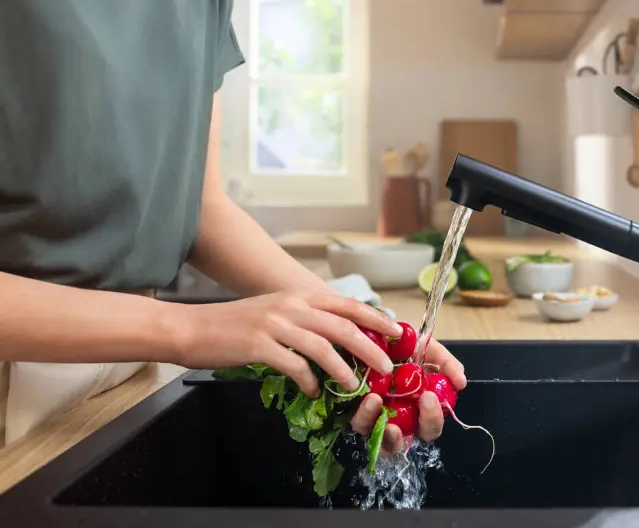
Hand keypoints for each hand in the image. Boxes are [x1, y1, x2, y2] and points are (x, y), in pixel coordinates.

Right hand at [173, 291, 399, 394]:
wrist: (192, 328)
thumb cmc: (234, 323)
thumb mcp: (275, 311)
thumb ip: (304, 318)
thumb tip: (335, 336)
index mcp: (298, 296)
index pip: (346, 305)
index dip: (374, 318)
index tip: (396, 332)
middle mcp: (291, 306)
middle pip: (343, 326)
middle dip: (370, 348)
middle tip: (386, 367)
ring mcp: (276, 324)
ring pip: (323, 347)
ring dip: (343, 370)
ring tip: (353, 386)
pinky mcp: (260, 345)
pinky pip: (295, 366)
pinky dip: (309, 382)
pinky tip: (312, 392)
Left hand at [350, 338, 465, 455]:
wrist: (369, 335)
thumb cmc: (400, 345)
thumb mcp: (426, 347)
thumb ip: (446, 363)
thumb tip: (461, 382)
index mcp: (419, 406)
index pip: (431, 425)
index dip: (433, 417)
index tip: (430, 396)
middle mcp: (401, 418)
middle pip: (414, 438)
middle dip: (420, 423)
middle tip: (423, 399)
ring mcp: (379, 419)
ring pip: (385, 440)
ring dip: (387, 430)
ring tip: (381, 403)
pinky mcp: (359, 415)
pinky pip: (362, 426)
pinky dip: (366, 416)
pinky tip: (370, 399)